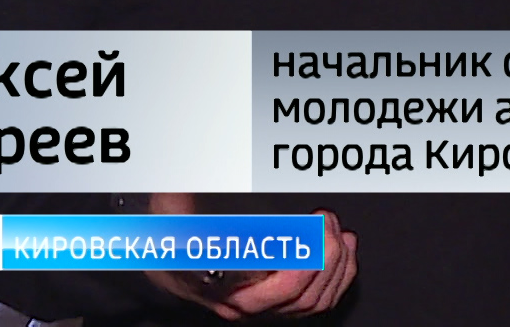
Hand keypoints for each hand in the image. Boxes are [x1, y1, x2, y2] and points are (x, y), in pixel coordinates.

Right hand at [145, 194, 357, 319]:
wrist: (163, 265)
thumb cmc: (167, 244)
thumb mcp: (165, 223)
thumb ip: (174, 211)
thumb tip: (178, 199)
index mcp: (227, 292)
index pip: (282, 289)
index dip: (307, 257)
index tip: (314, 224)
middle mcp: (248, 308)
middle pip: (304, 295)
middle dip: (326, 254)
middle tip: (326, 219)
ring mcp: (265, 309)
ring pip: (316, 301)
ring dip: (338, 264)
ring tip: (337, 229)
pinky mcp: (279, 303)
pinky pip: (320, 302)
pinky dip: (341, 275)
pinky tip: (346, 248)